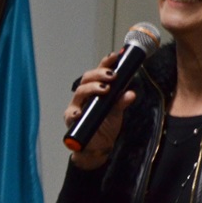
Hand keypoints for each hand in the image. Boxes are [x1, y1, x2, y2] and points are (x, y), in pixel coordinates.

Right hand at [65, 50, 136, 170]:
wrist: (99, 146)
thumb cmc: (106, 124)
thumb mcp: (117, 111)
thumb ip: (122, 101)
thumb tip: (131, 93)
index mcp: (95, 90)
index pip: (99, 73)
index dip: (105, 63)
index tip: (115, 56)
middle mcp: (84, 95)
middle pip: (87, 79)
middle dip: (99, 74)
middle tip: (112, 75)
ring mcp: (76, 107)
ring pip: (79, 92)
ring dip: (92, 88)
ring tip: (104, 89)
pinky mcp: (71, 120)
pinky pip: (71, 115)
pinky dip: (75, 113)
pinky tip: (80, 112)